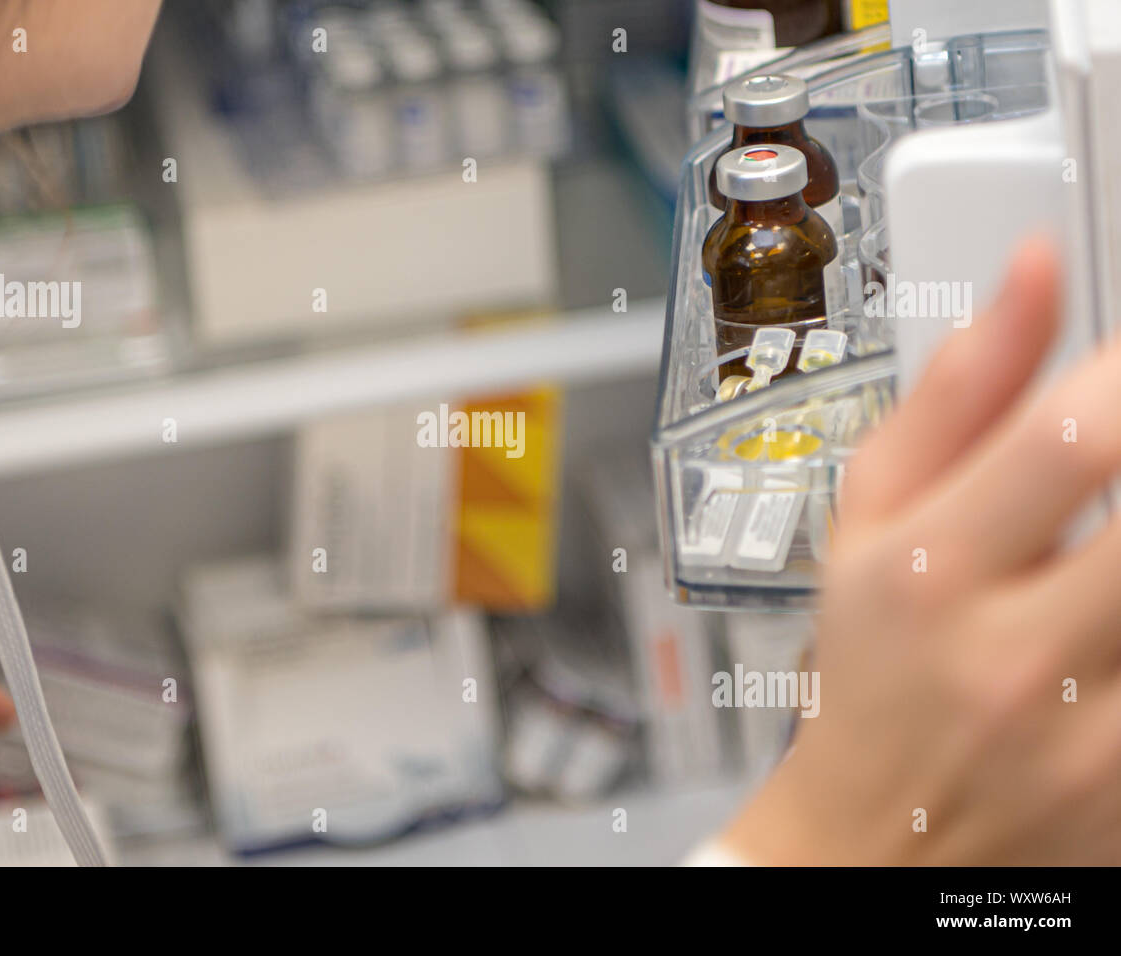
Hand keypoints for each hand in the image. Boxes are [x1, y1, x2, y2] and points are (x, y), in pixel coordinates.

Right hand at [724, 237, 1120, 863]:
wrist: (882, 839)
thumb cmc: (872, 669)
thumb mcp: (869, 520)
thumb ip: (956, 392)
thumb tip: (1035, 268)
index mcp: (930, 573)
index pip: (1071, 438)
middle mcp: (1014, 657)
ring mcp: (1096, 735)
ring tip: (1102, 539)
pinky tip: (1113, 593)